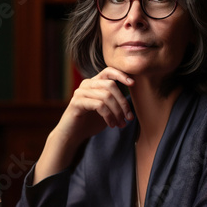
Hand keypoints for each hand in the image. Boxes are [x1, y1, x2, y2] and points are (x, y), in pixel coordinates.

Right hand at [33, 67, 134, 181]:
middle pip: (111, 85)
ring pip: (106, 96)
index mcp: (95, 83)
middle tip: (129, 118)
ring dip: (117, 112)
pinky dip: (109, 116)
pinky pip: (99, 105)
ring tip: (120, 124)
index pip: (109, 71)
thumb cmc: (91, 122)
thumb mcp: (108, 110)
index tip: (133, 84)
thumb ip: (116, 102)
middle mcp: (87, 84)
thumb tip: (133, 102)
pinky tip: (111, 124)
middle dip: (123, 102)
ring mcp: (81, 92)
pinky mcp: (77, 102)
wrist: (73, 135)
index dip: (122, 75)